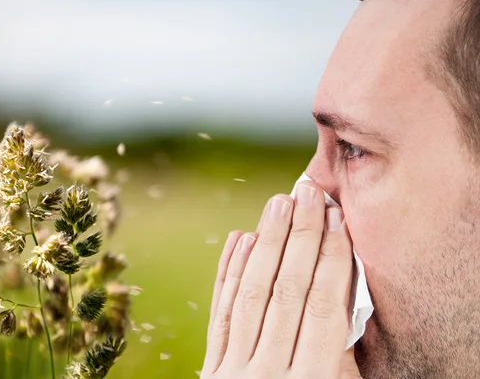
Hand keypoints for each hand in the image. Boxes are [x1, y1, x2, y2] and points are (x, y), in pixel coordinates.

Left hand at [201, 181, 361, 378]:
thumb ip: (340, 354)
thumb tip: (341, 285)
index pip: (324, 307)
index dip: (332, 258)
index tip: (337, 218)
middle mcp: (269, 375)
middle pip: (287, 291)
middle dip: (300, 237)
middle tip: (307, 193)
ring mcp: (234, 372)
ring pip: (251, 294)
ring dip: (266, 244)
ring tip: (278, 204)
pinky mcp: (212, 370)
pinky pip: (221, 314)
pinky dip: (229, 274)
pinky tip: (240, 239)